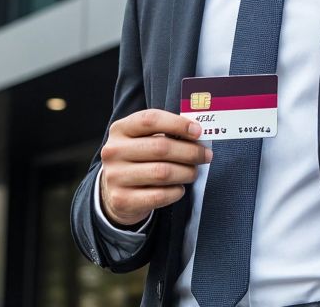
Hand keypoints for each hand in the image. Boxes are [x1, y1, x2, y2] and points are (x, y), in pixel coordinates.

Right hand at [99, 109, 213, 227]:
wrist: (114, 192)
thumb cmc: (138, 159)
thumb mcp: (143, 140)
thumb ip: (165, 133)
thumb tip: (197, 134)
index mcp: (120, 129)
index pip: (150, 119)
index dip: (178, 124)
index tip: (198, 131)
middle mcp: (113, 151)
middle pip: (161, 147)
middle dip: (190, 151)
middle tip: (206, 155)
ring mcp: (115, 176)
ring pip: (162, 173)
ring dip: (186, 172)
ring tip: (193, 172)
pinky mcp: (122, 200)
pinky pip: (159, 195)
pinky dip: (176, 192)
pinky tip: (179, 188)